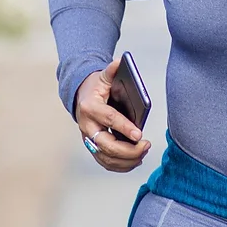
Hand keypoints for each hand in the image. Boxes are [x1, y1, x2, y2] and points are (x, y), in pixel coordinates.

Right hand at [73, 55, 151, 172]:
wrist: (80, 98)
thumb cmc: (96, 89)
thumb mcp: (103, 77)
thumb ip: (112, 70)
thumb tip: (121, 61)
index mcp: (90, 108)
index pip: (109, 119)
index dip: (124, 128)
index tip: (140, 134)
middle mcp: (87, 127)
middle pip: (106, 144)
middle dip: (128, 149)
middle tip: (146, 145)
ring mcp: (88, 139)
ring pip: (105, 157)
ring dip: (126, 160)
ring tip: (143, 152)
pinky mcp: (92, 148)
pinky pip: (105, 162)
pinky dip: (121, 166)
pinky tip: (135, 161)